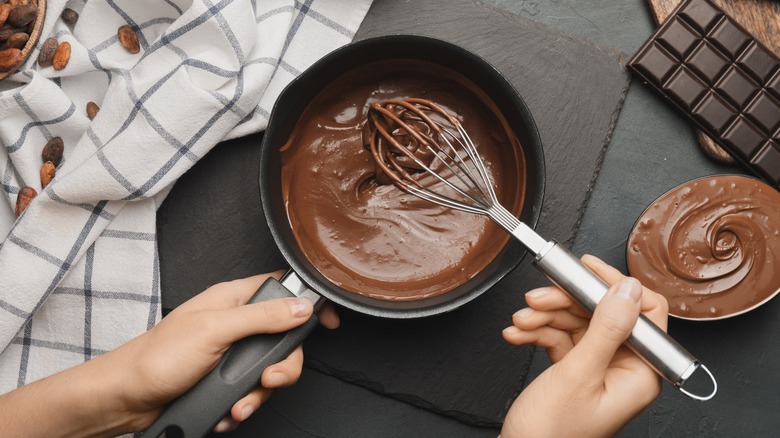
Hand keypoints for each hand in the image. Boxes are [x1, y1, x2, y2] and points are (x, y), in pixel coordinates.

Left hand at [0, 272, 338, 437]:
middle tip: (268, 379)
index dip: (307, 300)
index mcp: (232, 299)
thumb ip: (262, 317)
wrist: (126, 399)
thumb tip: (301, 307)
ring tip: (238, 405)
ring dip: (259, 393)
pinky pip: (251, 391)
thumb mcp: (215, 330)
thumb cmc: (157, 358)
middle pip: (284, 338)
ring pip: (270, 370)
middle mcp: (235, 323)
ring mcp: (230, 353)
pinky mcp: (224, 379)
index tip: (327, 319)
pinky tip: (226, 411)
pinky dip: (243, 405)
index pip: (281, 287)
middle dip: (282, 366)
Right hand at [501, 255, 667, 437]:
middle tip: (537, 298)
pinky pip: (560, 338)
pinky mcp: (575, 371)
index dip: (614, 286)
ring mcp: (599, 369)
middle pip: (602, 313)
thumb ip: (605, 329)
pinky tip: (517, 335)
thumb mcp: (577, 375)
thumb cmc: (550, 435)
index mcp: (640, 373)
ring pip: (577, 322)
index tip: (585, 269)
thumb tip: (627, 289)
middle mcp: (624, 369)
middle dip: (565, 302)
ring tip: (521, 321)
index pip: (643, 312)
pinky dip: (537, 333)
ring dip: (544, 317)